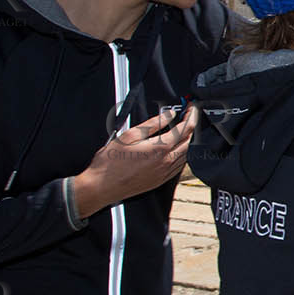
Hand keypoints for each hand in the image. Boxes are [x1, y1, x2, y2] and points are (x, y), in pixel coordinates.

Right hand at [70, 105, 198, 218]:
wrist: (102, 186)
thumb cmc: (111, 162)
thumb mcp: (130, 136)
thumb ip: (153, 124)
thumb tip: (169, 115)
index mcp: (161, 148)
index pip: (185, 129)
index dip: (190, 116)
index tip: (191, 108)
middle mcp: (167, 162)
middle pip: (188, 141)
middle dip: (191, 126)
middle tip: (187, 116)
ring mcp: (165, 173)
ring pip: (186, 154)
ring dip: (187, 140)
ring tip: (182, 130)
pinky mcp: (161, 180)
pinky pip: (179, 166)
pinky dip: (182, 154)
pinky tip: (176, 149)